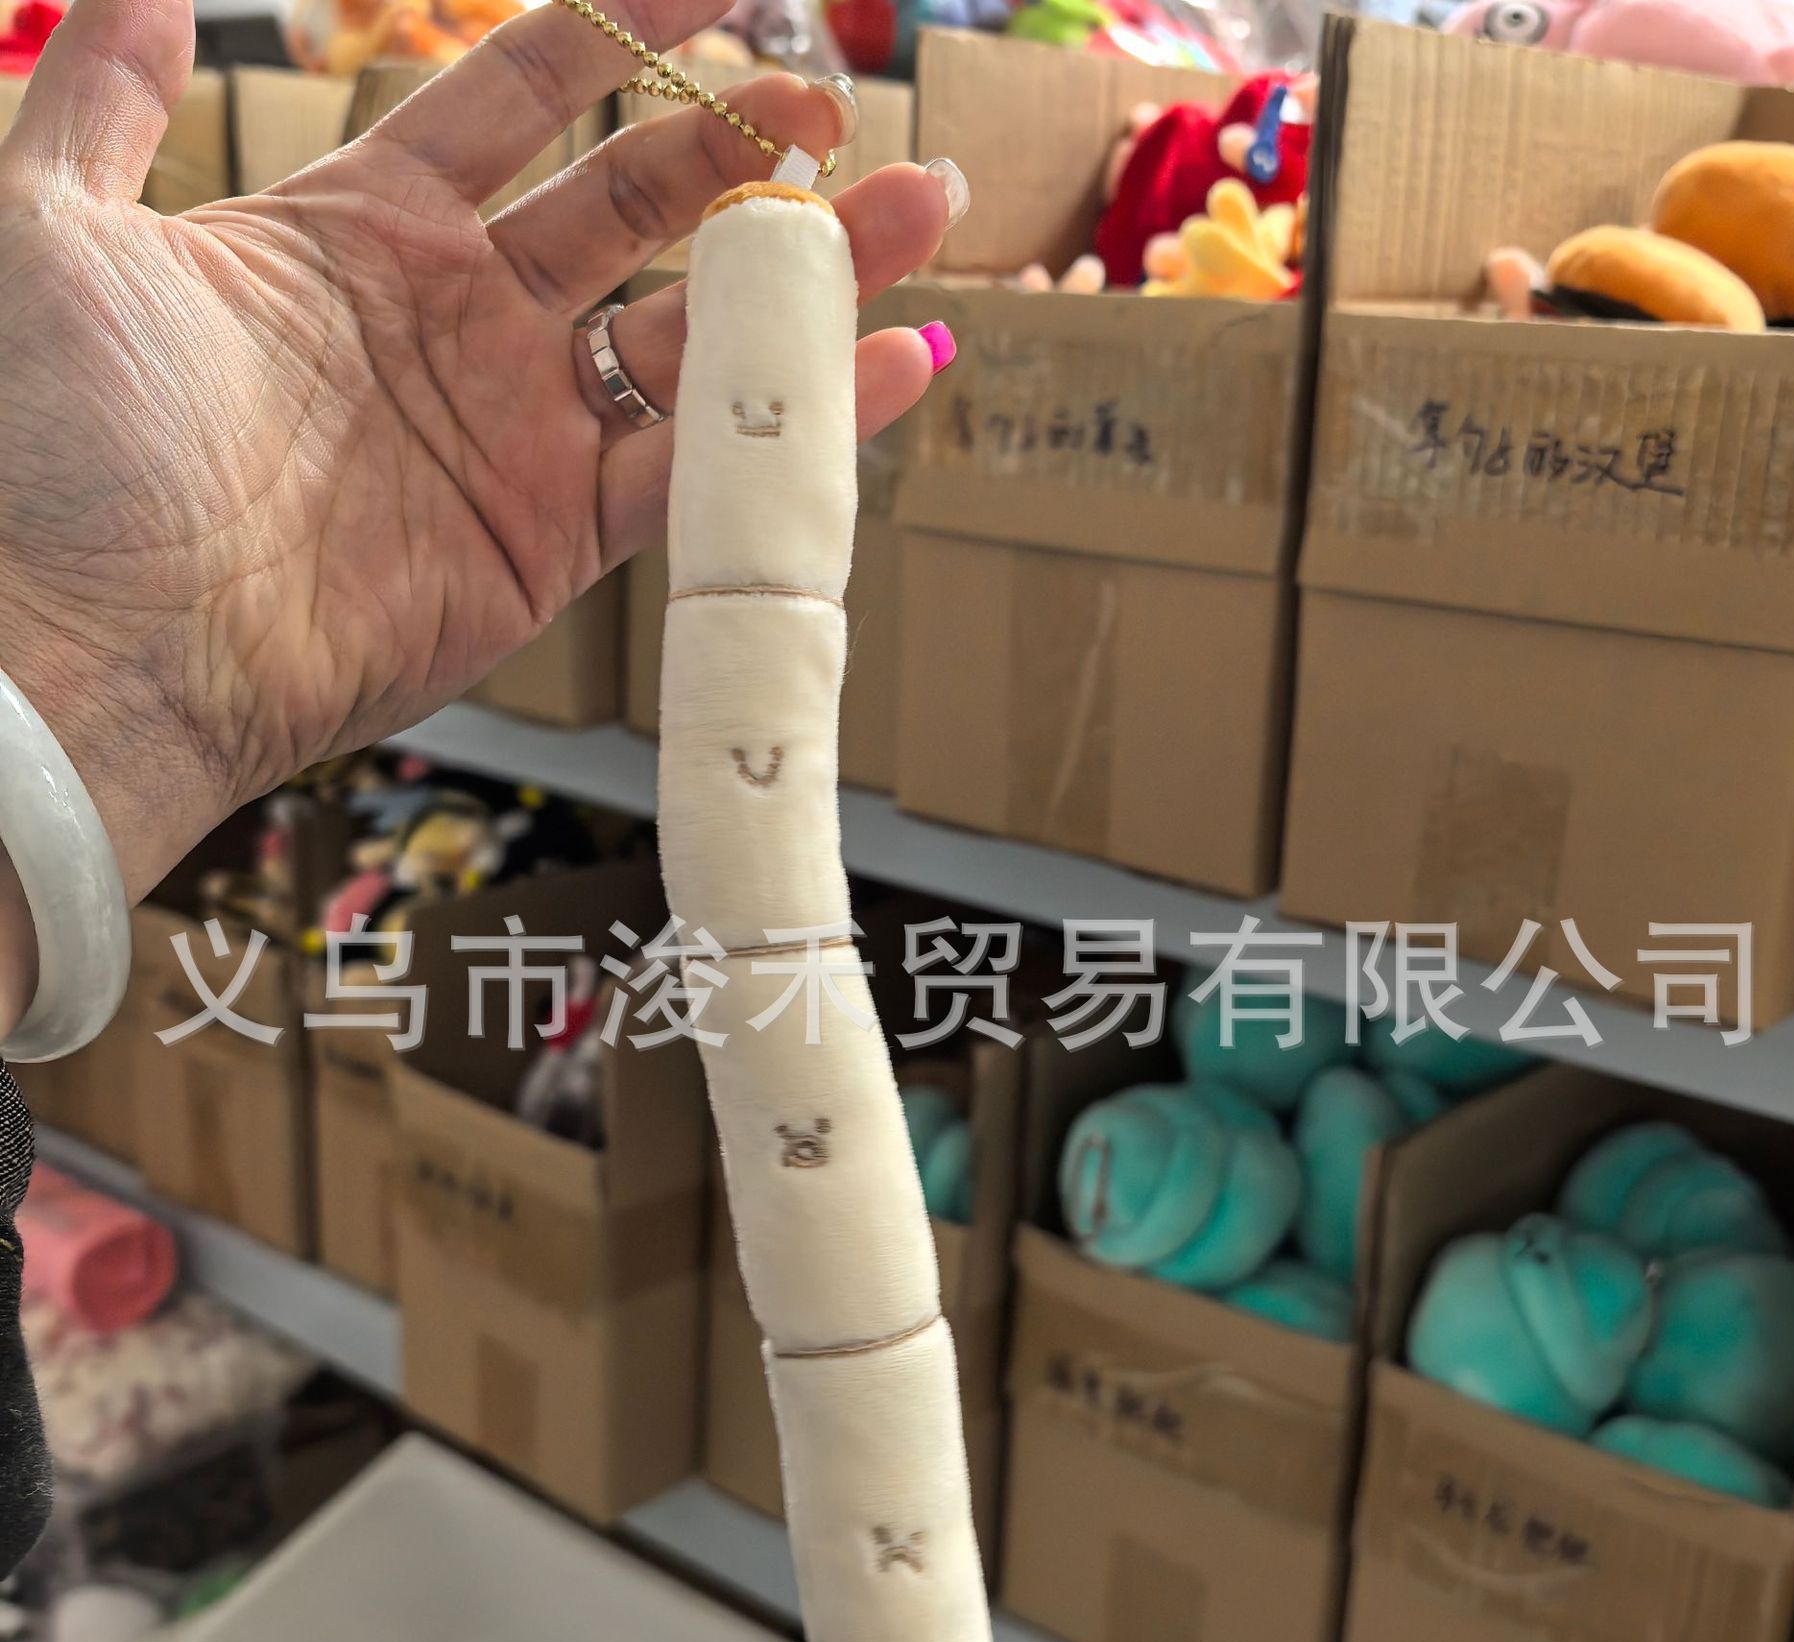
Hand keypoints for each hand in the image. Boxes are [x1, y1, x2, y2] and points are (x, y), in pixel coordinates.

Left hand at [0, 0, 952, 931]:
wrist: (96, 645)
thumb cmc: (56, 442)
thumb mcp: (48, 224)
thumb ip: (104, 93)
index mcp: (363, 231)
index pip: (524, 98)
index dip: (623, 32)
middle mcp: (463, 325)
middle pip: (642, 208)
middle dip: (746, 148)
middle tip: (840, 110)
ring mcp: (521, 436)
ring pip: (698, 335)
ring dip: (812, 276)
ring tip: (924, 212)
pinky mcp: (558, 544)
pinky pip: (701, 470)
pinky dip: (802, 425)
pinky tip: (895, 364)